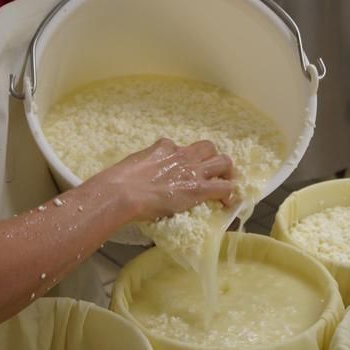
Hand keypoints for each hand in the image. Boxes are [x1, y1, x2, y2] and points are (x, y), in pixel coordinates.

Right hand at [95, 137, 235, 223]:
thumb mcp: (136, 162)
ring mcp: (193, 171)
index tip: (183, 167)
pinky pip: (224, 188)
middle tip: (211, 171)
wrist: (124, 191)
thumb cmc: (122, 179)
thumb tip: (145, 171)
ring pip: (223, 162)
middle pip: (209, 147)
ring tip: (225, 182)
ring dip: (226, 172)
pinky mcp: (198, 188)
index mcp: (165, 147)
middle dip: (212, 157)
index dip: (184, 157)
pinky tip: (227, 202)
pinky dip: (228, 194)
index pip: (181, 146)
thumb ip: (146, 163)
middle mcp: (183, 154)